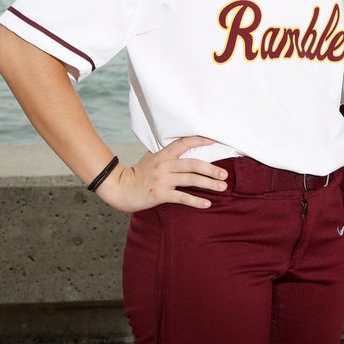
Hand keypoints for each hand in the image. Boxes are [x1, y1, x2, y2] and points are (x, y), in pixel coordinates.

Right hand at [94, 136, 228, 212]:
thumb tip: (180, 147)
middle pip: (193, 164)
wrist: (119, 188)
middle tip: (225, 174)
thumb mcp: (150, 158)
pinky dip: (196, 201)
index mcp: (163, 155)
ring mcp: (163, 180)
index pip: (184, 143)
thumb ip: (165, 154)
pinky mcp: (160, 194)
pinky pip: (182, 197)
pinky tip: (207, 204)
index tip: (214, 140)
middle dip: (212, 169)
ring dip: (209, 184)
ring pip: (191, 180)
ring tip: (222, 187)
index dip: (200, 140)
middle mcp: (165, 165)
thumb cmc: (137, 174)